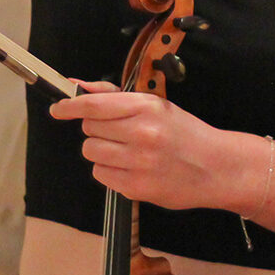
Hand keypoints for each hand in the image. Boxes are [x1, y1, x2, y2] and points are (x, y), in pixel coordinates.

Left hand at [50, 79, 258, 211]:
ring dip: (102, 151)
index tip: (58, 109)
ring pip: (91, 152)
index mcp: (147, 107)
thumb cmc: (185, 133)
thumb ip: (115, 96)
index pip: (95, 105)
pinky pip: (101, 175)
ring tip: (127, 152)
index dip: (70, 106)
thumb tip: (80, 87)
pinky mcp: (136, 188)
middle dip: (98, 129)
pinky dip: (110, 171)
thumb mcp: (157, 105)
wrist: (216, 167)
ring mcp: (138, 163)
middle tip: (120, 133)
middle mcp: (141, 134)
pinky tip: (132, 168)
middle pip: (90, 129)